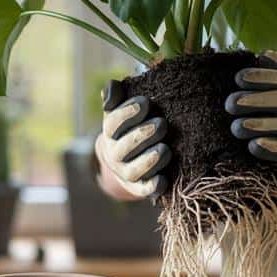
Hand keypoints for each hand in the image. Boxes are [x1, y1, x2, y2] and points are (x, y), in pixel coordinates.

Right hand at [94, 80, 171, 199]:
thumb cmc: (130, 126)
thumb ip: (115, 94)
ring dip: (149, 161)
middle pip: (125, 147)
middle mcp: (115, 154)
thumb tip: (113, 86)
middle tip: (162, 124)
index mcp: (110, 132)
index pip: (113, 123)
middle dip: (143, 135)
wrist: (126, 158)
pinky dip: (152, 187)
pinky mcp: (139, 187)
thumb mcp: (121, 107)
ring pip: (134, 170)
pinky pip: (144, 190)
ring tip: (165, 149)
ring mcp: (126, 173)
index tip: (145, 103)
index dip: (127, 113)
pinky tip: (163, 180)